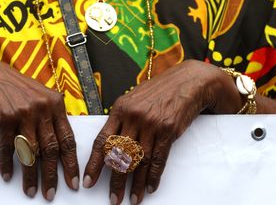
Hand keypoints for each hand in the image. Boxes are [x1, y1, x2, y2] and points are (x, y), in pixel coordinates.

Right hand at [0, 57, 78, 200]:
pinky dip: (7, 164)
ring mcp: (23, 113)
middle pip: (51, 149)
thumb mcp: (42, 97)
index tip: (73, 181)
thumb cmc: (18, 88)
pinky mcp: (4, 118)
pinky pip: (7, 148)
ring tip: (31, 190)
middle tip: (51, 193)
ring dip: (30, 175)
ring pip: (30, 152)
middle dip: (52, 175)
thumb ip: (53, 117)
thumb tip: (62, 146)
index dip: (71, 163)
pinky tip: (8, 176)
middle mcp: (42, 108)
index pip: (68, 139)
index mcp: (56, 104)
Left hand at [83, 60, 243, 204]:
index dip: (94, 164)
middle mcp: (133, 117)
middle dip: (115, 181)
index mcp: (120, 109)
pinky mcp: (168, 131)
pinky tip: (150, 187)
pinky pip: (159, 159)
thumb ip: (120, 119)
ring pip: (139, 161)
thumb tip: (109, 144)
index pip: (102, 140)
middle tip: (113, 199)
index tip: (89, 181)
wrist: (187, 82)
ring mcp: (151, 124)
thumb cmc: (158, 91)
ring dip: (136, 183)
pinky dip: (154, 177)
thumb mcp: (133, 99)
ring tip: (132, 199)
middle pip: (120, 155)